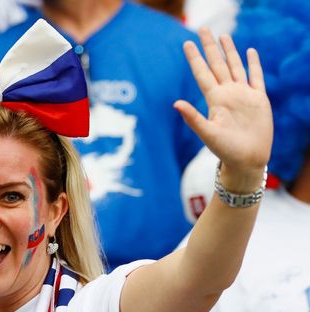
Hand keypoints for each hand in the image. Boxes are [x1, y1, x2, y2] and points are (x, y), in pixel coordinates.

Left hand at [175, 29, 272, 190]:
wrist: (247, 160)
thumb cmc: (225, 151)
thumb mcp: (207, 133)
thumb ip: (192, 118)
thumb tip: (175, 104)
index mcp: (214, 100)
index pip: (202, 73)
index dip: (195, 58)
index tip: (186, 44)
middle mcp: (227, 94)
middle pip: (217, 64)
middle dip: (210, 47)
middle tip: (203, 29)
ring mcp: (243, 95)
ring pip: (235, 67)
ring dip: (230, 51)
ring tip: (223, 36)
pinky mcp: (259, 100)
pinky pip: (256, 78)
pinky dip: (253, 64)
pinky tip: (249, 52)